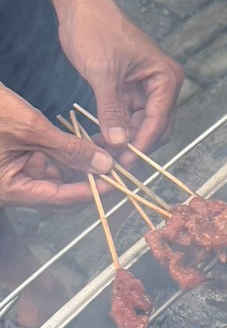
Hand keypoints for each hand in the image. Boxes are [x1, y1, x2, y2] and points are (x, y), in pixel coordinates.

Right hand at [0, 85, 113, 209]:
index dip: (91, 191)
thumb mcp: (31, 129)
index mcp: (10, 191)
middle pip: (59, 193)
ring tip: (101, 151)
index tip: (116, 181)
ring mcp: (12, 176)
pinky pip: (44, 164)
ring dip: (77, 164)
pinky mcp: (14, 162)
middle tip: (113, 164)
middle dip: (86, 178)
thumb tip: (103, 165)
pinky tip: (80, 142)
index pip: (60, 199)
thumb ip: (68, 149)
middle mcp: (11, 189)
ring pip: (54, 178)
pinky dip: (63, 154)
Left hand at [56, 0, 183, 156]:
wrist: (81, 5)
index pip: (159, 121)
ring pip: (141, 124)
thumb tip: (119, 143)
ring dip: (125, 138)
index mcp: (166, 78)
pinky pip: (128, 115)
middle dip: (136, 144)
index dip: (142, 144)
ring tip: (102, 150)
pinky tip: (101, 136)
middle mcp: (162, 84)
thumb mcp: (103, 73)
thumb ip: (112, 110)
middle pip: (156, 127)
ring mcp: (147, 87)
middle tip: (113, 161)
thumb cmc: (96, 29)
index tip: (124, 162)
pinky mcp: (130, 87)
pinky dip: (117, 127)